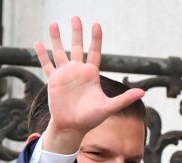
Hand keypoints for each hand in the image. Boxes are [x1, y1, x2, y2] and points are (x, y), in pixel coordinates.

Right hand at [32, 18, 143, 152]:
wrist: (73, 127)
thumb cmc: (91, 118)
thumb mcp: (109, 107)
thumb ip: (125, 99)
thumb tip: (143, 92)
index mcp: (91, 74)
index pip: (95, 52)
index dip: (96, 39)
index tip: (96, 25)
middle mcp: (78, 71)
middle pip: (77, 47)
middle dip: (76, 32)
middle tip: (75, 18)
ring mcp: (65, 75)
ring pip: (60, 52)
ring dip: (57, 39)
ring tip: (54, 24)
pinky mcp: (53, 81)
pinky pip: (47, 65)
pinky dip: (42, 55)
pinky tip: (38, 42)